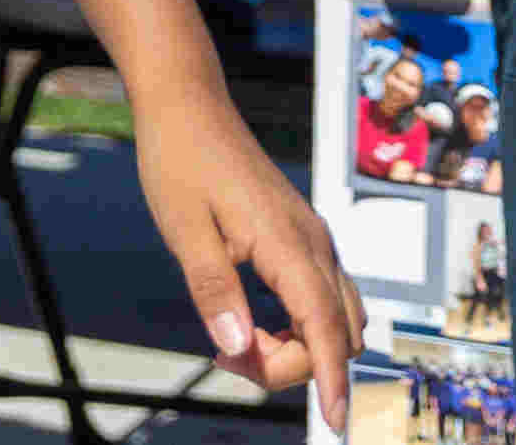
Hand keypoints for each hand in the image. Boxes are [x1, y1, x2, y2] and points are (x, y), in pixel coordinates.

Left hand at [134, 83, 362, 421]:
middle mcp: (314, 244)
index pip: (325, 328)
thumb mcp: (182, 227)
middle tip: (225, 355)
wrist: (188, 103)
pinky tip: (251, 319)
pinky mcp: (303, 237)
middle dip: (295, 365)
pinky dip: (297, 324)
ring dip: (298, 346)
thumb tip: (237, 347)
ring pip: (335, 318)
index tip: (335, 426)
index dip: (332, 380)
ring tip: (234, 338)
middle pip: (335, 333)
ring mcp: (313, 239)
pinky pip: (321, 297)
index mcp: (288, 243)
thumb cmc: (179, 159)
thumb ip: (213, 288)